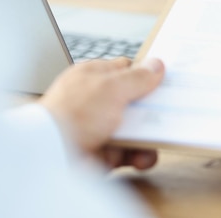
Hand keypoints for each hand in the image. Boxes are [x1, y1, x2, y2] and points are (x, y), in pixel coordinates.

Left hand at [39, 57, 163, 169]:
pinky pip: (131, 151)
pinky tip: (143, 156)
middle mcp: (96, 100)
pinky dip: (140, 155)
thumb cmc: (73, 115)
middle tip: (169, 111)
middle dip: (152, 108)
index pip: (125, 69)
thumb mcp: (112, 87)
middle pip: (135, 100)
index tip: (166, 80)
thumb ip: (138, 77)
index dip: (145, 74)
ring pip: (136, 127)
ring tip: (157, 138)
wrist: (51, 156)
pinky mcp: (104, 151)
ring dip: (149, 134)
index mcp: (93, 77)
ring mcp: (100, 127)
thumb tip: (157, 65)